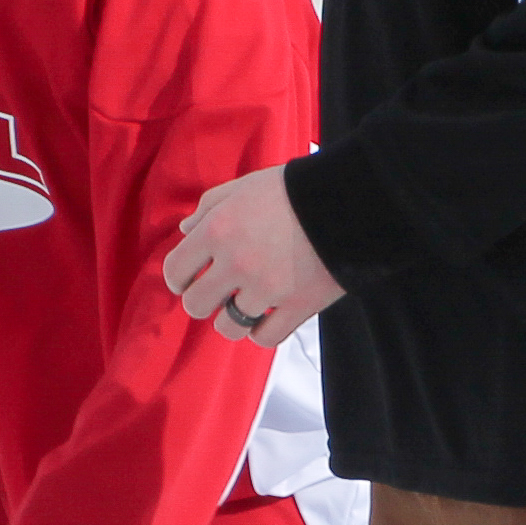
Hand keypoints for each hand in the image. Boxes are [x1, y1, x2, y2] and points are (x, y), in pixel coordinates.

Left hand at [162, 165, 341, 348]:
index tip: (188, 281)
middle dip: (204, 300)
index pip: (176, 271)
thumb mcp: (244, 186)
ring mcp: (267, 289)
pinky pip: (265, 338)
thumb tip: (185, 229)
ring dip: (233, 318)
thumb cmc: (292, 189)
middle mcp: (236, 263)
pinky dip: (261, 331)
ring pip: (228, 327)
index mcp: (218, 229)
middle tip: (219, 292)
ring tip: (246, 305)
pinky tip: (267, 316)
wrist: (350, 199)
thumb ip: (209, 207)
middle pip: (196, 305)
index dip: (179, 279)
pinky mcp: (297, 306)